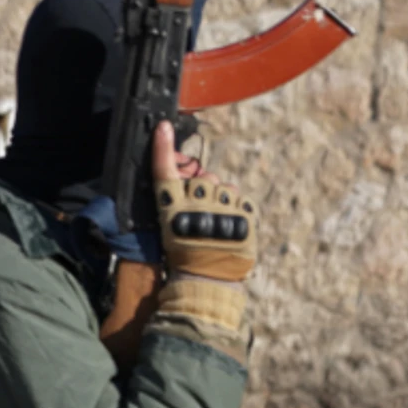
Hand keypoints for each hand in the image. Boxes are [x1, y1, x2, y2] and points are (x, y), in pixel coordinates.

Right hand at [149, 121, 255, 283]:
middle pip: (203, 177)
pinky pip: (241, 200)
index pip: (164, 171)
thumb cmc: (182, 256)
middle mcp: (196, 203)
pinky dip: (237, 211)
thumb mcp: (168, 229)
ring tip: (217, 222)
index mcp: (171, 207)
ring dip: (222, 199)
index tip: (163, 127)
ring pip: (225, 187)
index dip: (163, 148)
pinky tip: (229, 227)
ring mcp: (222, 207)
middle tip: (201, 211)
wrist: (206, 279)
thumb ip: (176, 202)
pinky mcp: (244, 214)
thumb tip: (188, 181)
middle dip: (203, 188)